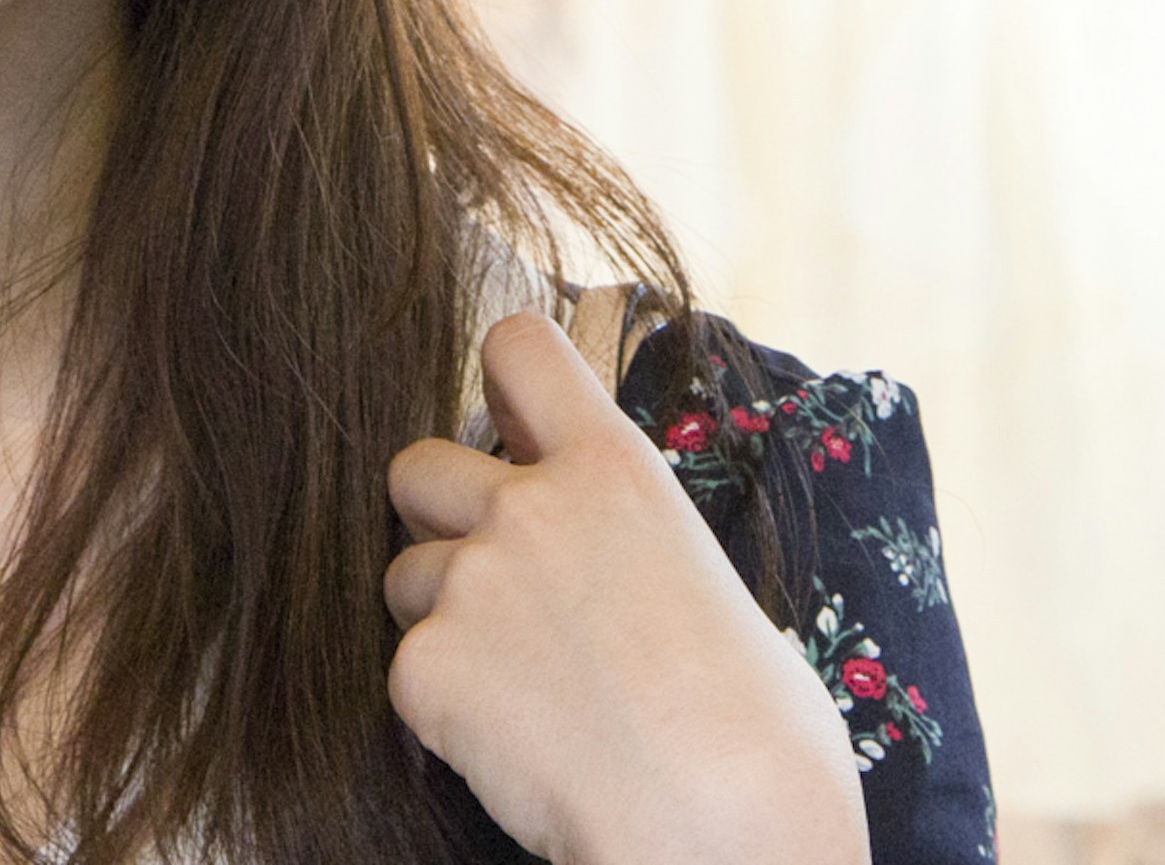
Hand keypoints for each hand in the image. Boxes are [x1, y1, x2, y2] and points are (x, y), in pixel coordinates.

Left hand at [385, 315, 871, 864]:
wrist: (720, 830)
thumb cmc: (759, 733)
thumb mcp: (705, 583)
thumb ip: (629, 539)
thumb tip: (611, 560)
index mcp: (616, 469)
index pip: (518, 348)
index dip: (503, 387)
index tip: (514, 431)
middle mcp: (530, 509)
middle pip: (417, 466)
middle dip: (440, 517)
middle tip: (497, 586)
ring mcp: (471, 585)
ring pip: (406, 576)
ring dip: (443, 620)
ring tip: (525, 688)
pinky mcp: (427, 670)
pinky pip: (407, 673)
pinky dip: (441, 711)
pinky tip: (512, 746)